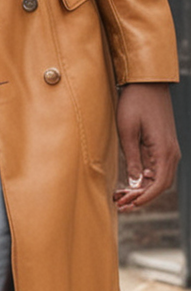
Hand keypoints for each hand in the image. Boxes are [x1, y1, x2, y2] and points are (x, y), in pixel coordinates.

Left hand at [114, 82, 179, 209]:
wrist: (147, 85)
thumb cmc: (135, 104)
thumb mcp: (127, 131)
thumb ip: (133, 159)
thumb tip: (136, 183)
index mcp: (164, 151)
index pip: (159, 185)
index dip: (144, 198)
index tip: (128, 205)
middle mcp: (171, 153)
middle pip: (160, 185)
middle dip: (141, 197)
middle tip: (119, 204)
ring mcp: (168, 150)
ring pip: (159, 179)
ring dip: (142, 190)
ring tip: (120, 196)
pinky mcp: (162, 146)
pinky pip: (157, 169)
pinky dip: (145, 179)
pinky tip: (129, 184)